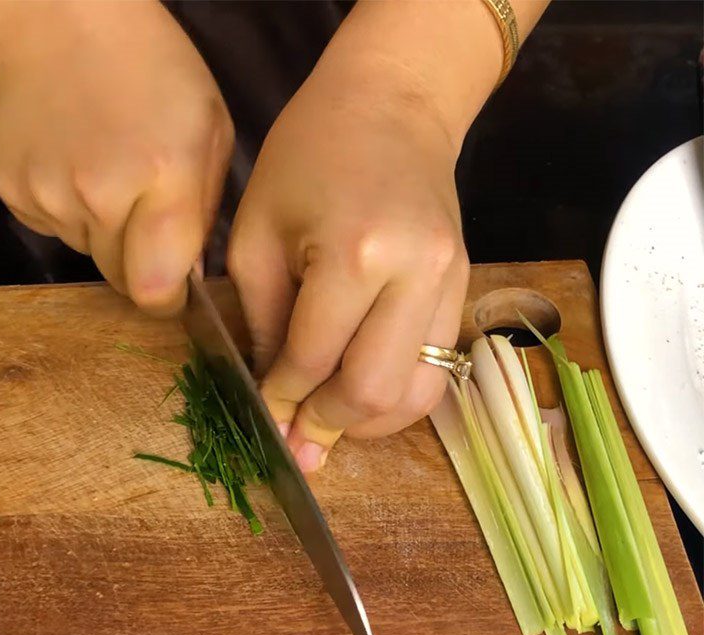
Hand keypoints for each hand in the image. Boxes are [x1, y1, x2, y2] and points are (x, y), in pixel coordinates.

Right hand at [0, 0, 232, 314]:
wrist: (57, 18)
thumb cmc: (154, 69)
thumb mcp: (209, 131)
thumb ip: (205, 212)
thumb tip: (189, 277)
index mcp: (162, 176)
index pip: (156, 289)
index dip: (168, 299)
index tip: (176, 287)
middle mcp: (100, 195)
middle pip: (123, 281)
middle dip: (142, 266)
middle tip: (148, 221)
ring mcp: (50, 196)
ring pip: (91, 256)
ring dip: (107, 235)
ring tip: (111, 177)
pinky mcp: (15, 194)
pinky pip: (57, 231)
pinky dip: (73, 215)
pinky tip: (77, 168)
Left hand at [228, 53, 468, 471]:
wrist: (392, 105)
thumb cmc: (307, 156)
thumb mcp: (258, 234)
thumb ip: (265, 322)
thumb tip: (275, 398)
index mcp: (354, 252)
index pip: (314, 357)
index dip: (282, 399)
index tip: (265, 418)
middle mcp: (415, 275)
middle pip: (373, 390)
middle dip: (328, 424)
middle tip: (298, 439)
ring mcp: (450, 284)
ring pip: (416, 393)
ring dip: (367, 421)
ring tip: (330, 421)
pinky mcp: (464, 290)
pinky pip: (437, 368)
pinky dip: (396, 395)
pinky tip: (361, 390)